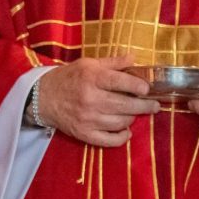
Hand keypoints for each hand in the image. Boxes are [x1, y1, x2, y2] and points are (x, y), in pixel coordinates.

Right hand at [37, 54, 158, 147]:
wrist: (43, 97)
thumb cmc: (69, 77)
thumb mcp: (88, 64)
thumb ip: (113, 62)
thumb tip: (134, 58)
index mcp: (92, 78)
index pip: (121, 82)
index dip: (139, 86)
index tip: (147, 89)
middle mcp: (90, 99)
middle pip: (125, 105)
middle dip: (145, 106)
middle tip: (155, 106)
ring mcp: (87, 119)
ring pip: (120, 122)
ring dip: (132, 118)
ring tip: (135, 113)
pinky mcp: (84, 134)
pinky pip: (109, 140)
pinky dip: (122, 137)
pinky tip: (126, 130)